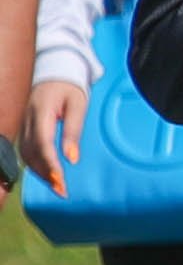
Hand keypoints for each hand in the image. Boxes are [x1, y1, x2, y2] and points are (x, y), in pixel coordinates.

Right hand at [23, 75, 82, 197]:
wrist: (54, 73)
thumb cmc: (69, 88)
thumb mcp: (78, 105)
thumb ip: (73, 131)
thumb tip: (72, 158)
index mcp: (40, 112)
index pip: (42, 143)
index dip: (50, 164)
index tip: (60, 180)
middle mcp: (27, 120)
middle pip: (32, 153)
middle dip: (46, 174)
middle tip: (62, 191)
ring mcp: (23, 124)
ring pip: (26, 154)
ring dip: (41, 172)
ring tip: (58, 187)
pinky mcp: (25, 128)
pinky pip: (26, 150)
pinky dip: (36, 165)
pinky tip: (48, 174)